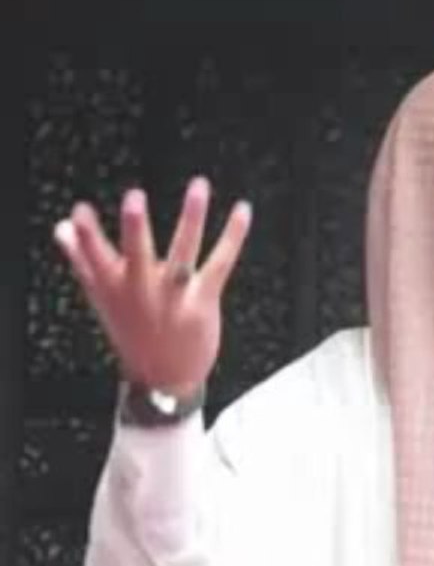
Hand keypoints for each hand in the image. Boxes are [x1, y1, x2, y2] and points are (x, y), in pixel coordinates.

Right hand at [52, 176, 251, 398]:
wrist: (164, 378)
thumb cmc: (133, 330)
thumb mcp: (102, 298)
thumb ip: (82, 260)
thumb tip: (61, 227)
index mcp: (114, 289)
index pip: (95, 260)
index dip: (86, 237)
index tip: (79, 213)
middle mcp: (143, 292)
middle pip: (137, 256)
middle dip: (134, 229)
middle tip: (133, 199)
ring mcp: (175, 296)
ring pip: (184, 252)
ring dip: (191, 218)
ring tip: (197, 186)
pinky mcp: (203, 300)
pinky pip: (220, 262)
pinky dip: (232, 235)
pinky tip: (242, 210)